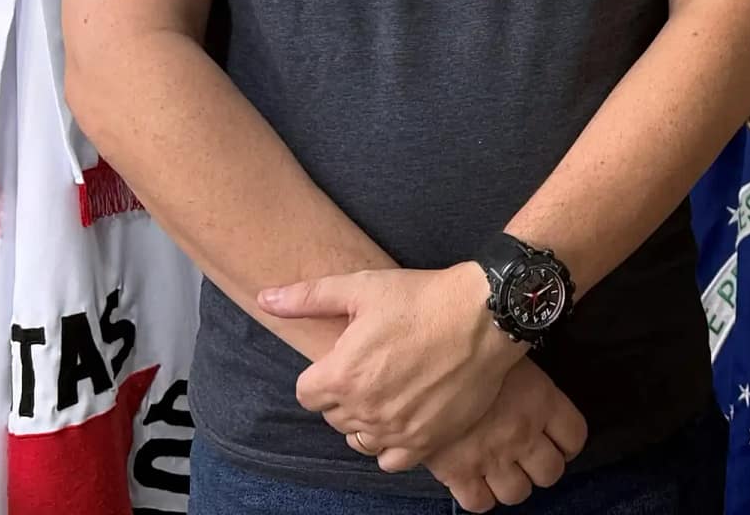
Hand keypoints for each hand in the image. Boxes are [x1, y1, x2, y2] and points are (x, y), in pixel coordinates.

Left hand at [259, 264, 521, 469]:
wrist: (484, 316)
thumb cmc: (422, 298)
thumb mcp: (361, 287)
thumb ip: (307, 298)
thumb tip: (265, 298)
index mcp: (342, 375)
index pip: (306, 394)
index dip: (321, 375)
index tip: (344, 358)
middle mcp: (364, 410)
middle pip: (333, 417)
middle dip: (343, 395)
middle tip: (371, 368)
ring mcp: (396, 430)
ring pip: (359, 440)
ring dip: (365, 420)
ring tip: (387, 391)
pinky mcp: (426, 441)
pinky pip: (390, 460)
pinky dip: (390, 444)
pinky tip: (402, 418)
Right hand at [422, 361, 588, 511]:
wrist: (427, 357)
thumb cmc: (472, 349)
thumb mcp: (511, 357)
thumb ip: (529, 385)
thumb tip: (534, 392)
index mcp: (541, 401)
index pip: (574, 437)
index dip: (568, 443)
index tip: (557, 442)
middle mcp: (522, 433)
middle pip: (551, 472)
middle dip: (542, 467)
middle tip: (528, 456)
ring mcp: (491, 456)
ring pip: (518, 493)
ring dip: (513, 484)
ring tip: (502, 469)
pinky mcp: (458, 471)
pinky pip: (480, 503)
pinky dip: (481, 497)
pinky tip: (476, 480)